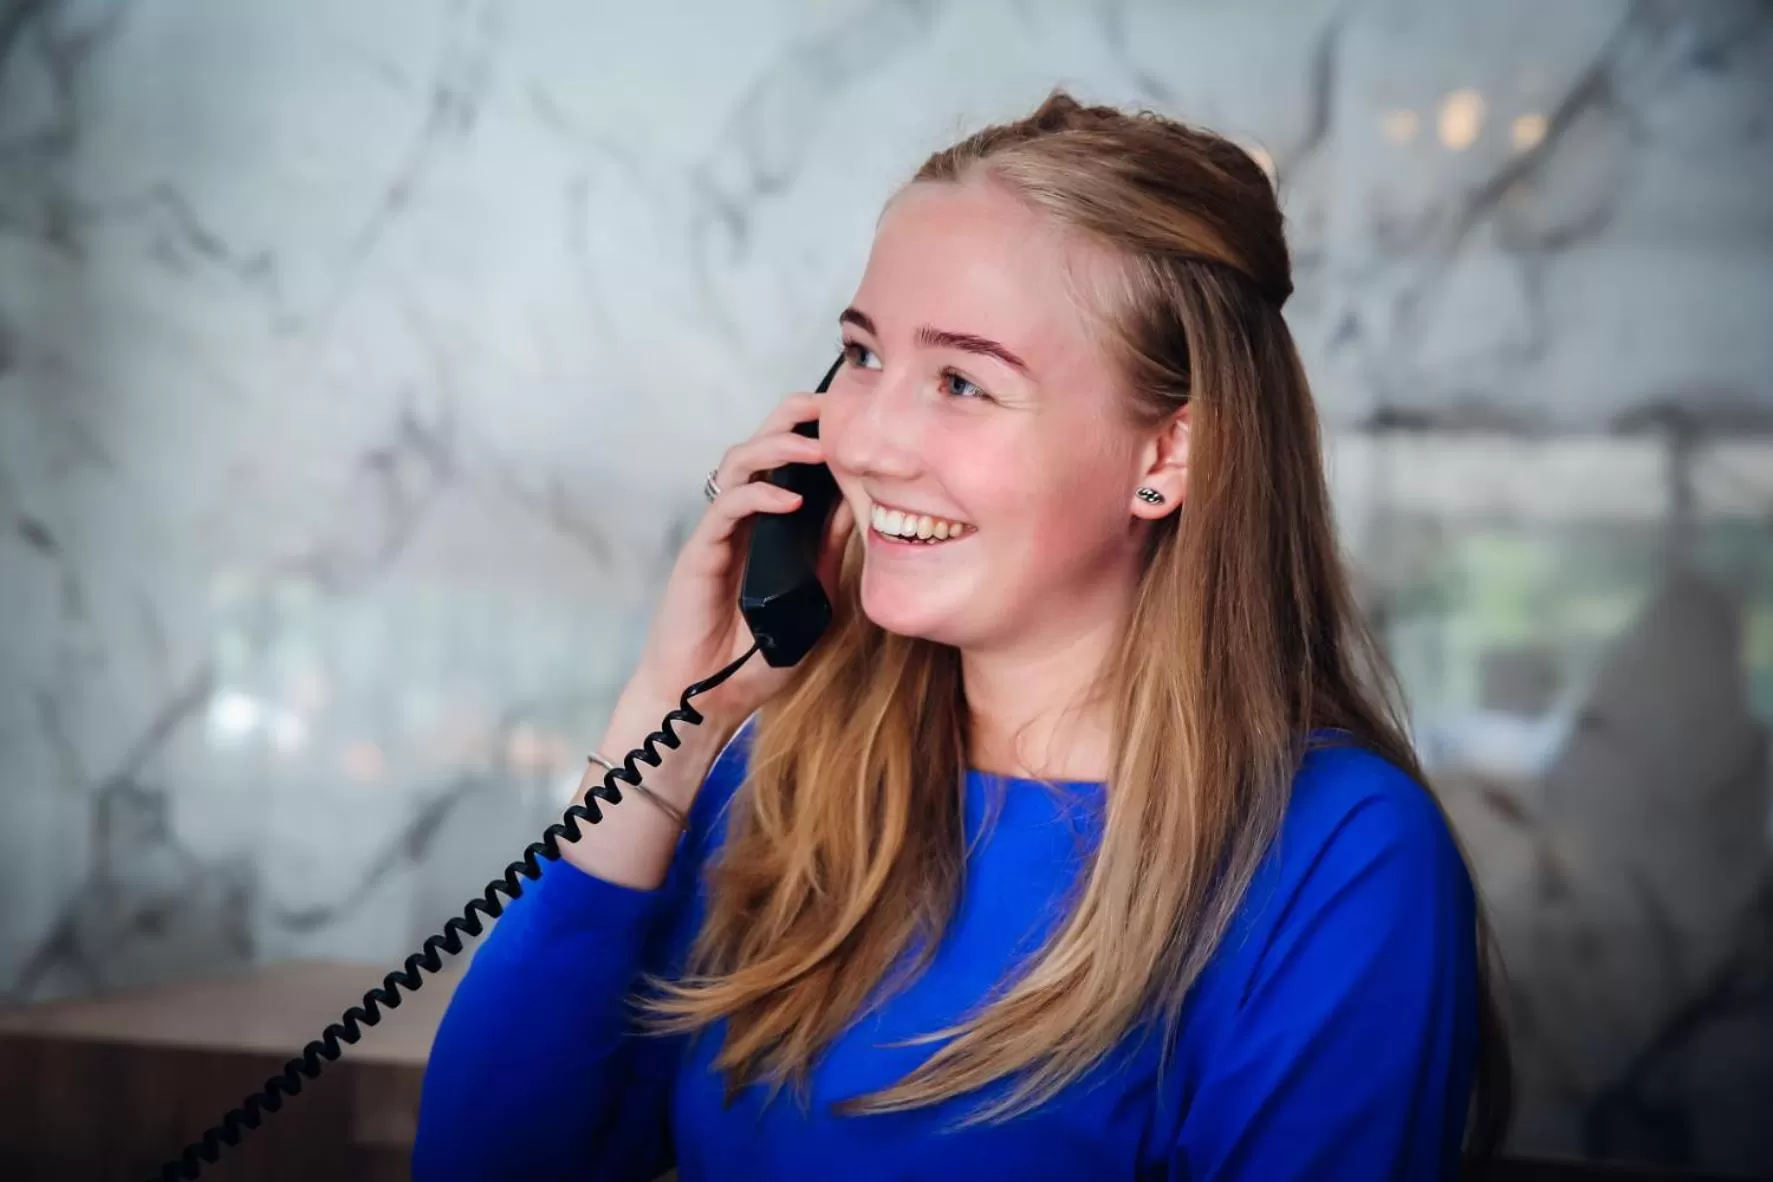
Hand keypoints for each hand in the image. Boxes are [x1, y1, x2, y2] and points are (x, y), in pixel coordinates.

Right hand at [627, 390, 854, 731]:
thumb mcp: (815, 595)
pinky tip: (790, 501)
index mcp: (772, 524)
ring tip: (815, 449)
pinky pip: (727, 507)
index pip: (791, 461)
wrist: (712, 697)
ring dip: (777, 447)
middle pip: (762, 444)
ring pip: (741, 464)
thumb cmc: (759, 653)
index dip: (816, 432)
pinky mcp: (702, 551)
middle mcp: (745, 518)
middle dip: (795, 418)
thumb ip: (829, 550)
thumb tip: (862, 505)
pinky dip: (759, 496)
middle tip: (832, 406)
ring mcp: (721, 532)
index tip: (856, 417)